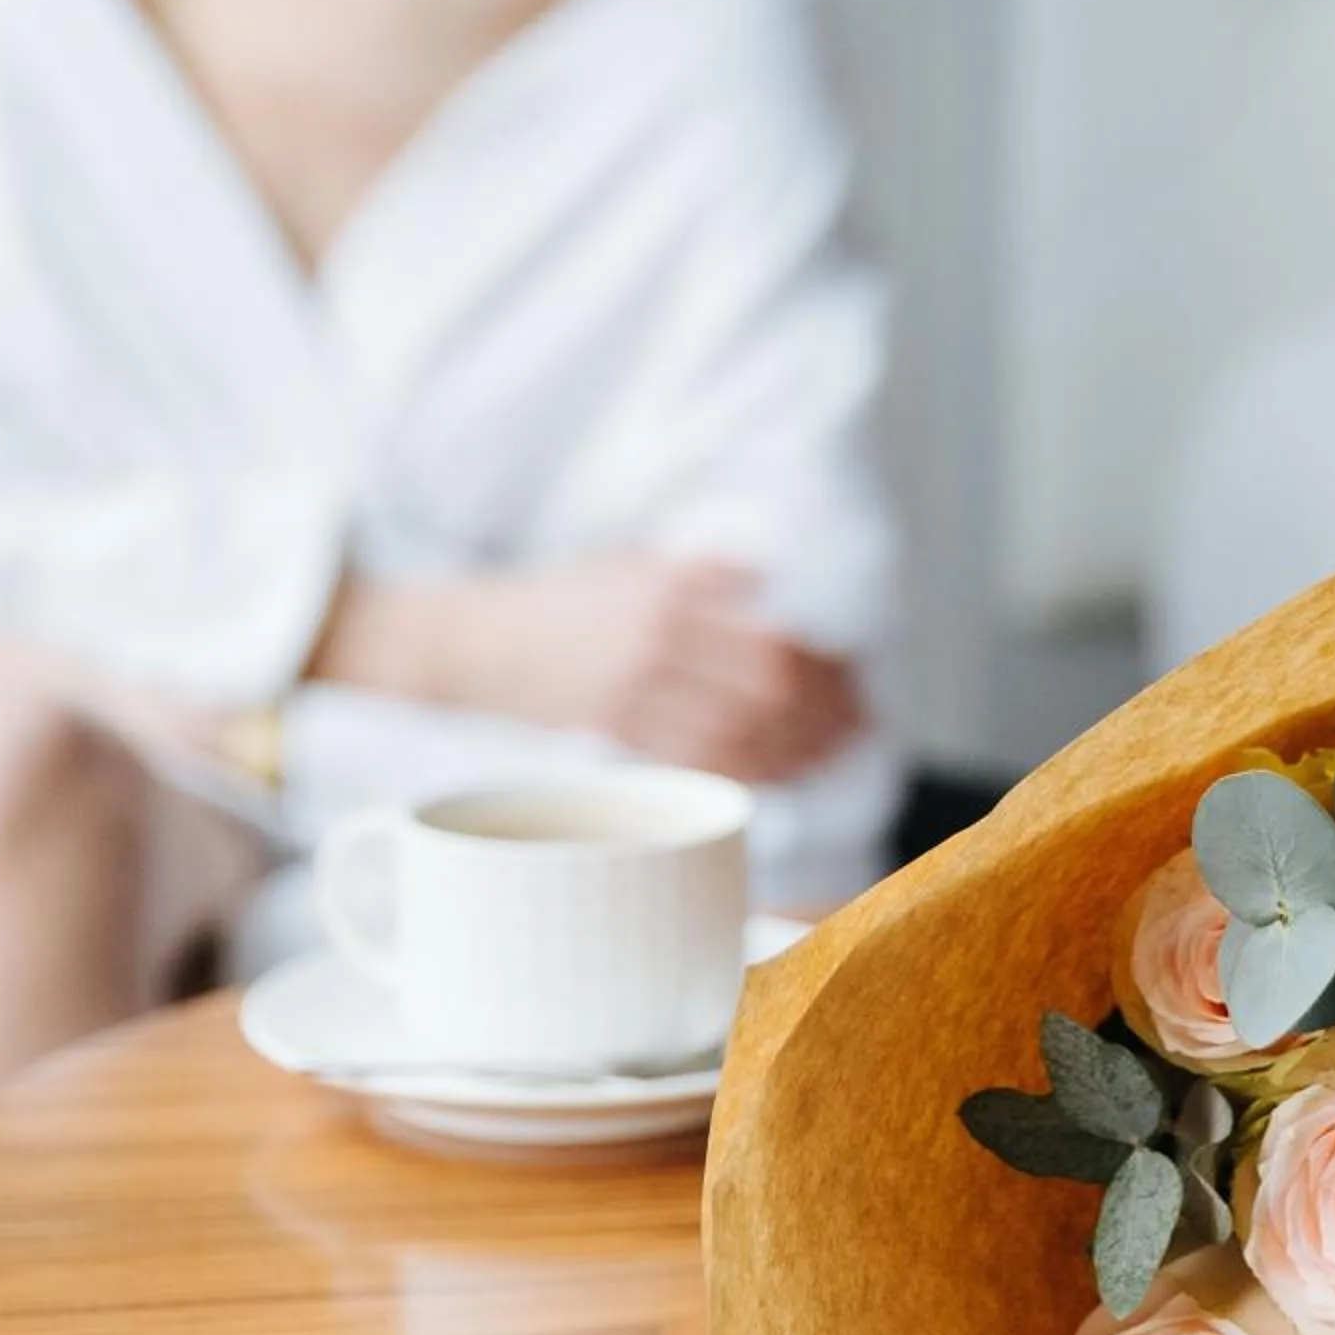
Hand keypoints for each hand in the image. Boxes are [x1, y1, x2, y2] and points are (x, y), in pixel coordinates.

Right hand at [315, 558, 867, 785]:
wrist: (475, 639)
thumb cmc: (561, 598)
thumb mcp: (634, 562)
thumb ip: (704, 574)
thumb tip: (777, 586)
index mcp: (672, 582)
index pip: (774, 629)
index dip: (826, 660)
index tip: (856, 674)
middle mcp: (657, 632)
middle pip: (769, 683)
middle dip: (824, 709)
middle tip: (859, 723)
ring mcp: (632, 684)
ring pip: (739, 729)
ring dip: (795, 747)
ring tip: (831, 753)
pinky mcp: (612, 726)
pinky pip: (693, 758)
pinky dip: (744, 768)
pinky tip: (776, 772)